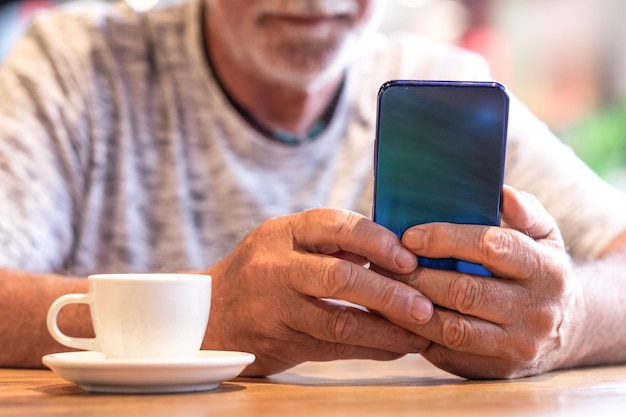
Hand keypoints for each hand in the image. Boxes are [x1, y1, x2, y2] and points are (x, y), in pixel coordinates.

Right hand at [202, 208, 432, 375]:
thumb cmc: (258, 274)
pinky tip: (396, 347)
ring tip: (419, 332)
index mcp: (281, 233)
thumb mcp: (284, 245)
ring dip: (385, 328)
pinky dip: (370, 348)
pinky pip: (333, 348)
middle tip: (424, 306)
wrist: (206, 316)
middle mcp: (275, 266)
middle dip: (388, 292)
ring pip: (338, 321)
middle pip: (339, 277)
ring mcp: (274, 307)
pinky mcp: (278, 341)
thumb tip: (395, 251)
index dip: (376, 240)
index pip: (335, 225)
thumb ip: (330, 244)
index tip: (408, 259)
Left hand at [389, 185, 582, 378]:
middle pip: (465, 291)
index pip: (493, 247)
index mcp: (546, 269)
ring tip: (384, 289)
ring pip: (452, 328)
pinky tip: (396, 317)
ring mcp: (517, 345)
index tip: (410, 235)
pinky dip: (417, 334)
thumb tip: (501, 192)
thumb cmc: (541, 270)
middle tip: (383, 263)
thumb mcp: (545, 237)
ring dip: (410, 308)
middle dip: (418, 276)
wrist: (566, 330)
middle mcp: (535, 310)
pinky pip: (448, 354)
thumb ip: (525, 212)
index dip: (447, 239)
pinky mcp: (497, 369)